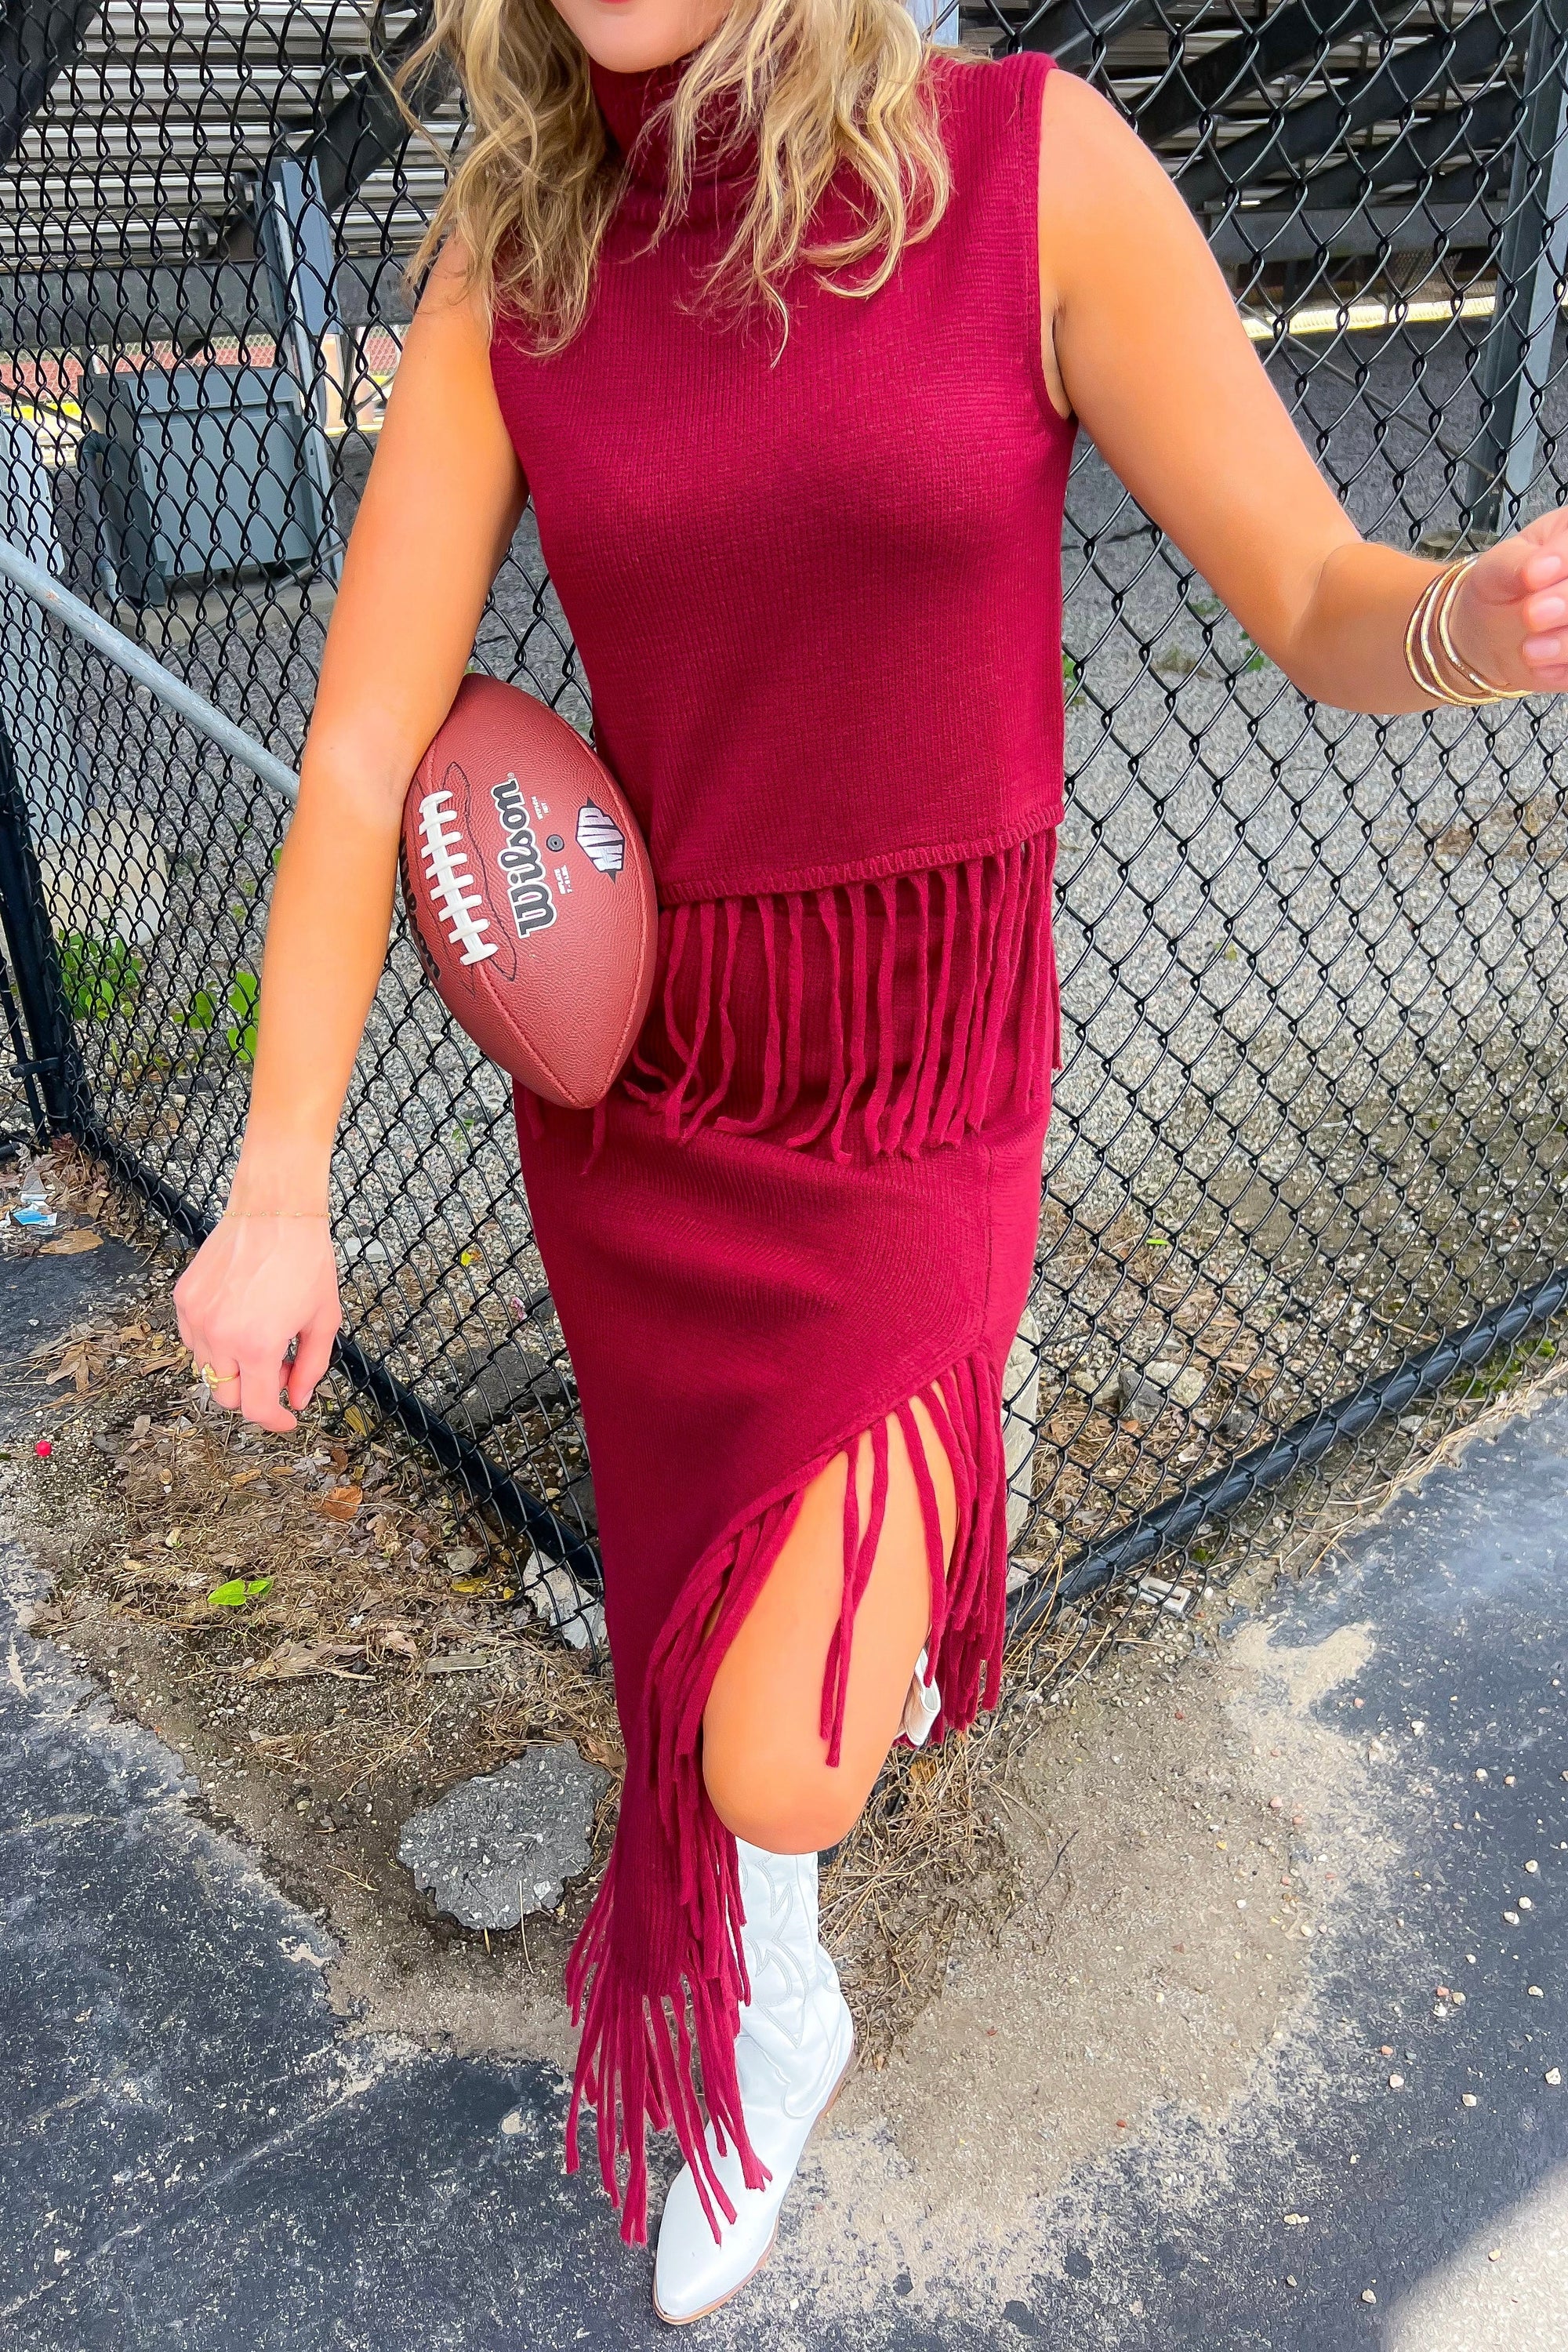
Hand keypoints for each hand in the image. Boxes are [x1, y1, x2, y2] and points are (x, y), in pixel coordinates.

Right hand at [173, 1213, 341, 1434]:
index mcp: (258, 1345)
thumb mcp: (323, 1319)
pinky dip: (213, 1343)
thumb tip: (299, 1399)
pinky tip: (239, 1322)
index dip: (275, 1421)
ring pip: (207, 1369)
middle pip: (226, 1397)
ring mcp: (197, 1316)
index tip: (286, 1419)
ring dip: (234, 1369)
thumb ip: (312, 1367)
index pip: (256, 1408)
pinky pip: (192, 1338)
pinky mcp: (184, 1297)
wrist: (275, 1210)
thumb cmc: (305, 1258)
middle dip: (254, 1395)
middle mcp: (220, 1335)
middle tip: (280, 1373)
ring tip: (261, 1340)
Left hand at [1450, 509, 1567, 692]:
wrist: (1487, 626)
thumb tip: (1545, 567)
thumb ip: (1521, 564)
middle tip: (1532, 614)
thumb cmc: (1501, 585)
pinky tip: (1537, 665)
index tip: (1534, 576)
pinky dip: (1563, 671)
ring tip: (1530, 650)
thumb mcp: (1500, 566)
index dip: (1565, 561)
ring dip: (1567, 643)